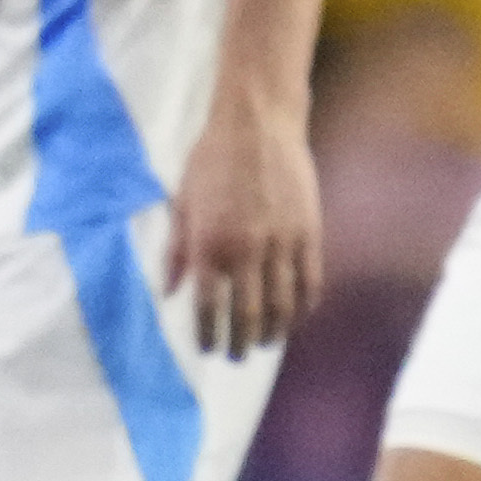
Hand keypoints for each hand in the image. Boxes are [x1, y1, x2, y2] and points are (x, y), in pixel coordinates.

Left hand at [165, 103, 320, 355]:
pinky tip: (296, 317)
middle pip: (247, 316)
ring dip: (273, 333)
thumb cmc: (213, 159)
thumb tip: (170, 292)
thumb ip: (177, 251)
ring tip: (266, 343)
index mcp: (209, 244)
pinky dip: (303, 307)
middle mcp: (245, 251)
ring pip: (282, 306)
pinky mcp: (309, 233)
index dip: (208, 336)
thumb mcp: (183, 201)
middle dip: (241, 344)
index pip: (208, 308)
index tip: (209, 349)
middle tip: (237, 357)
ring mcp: (281, 244)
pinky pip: (310, 282)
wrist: (258, 122)